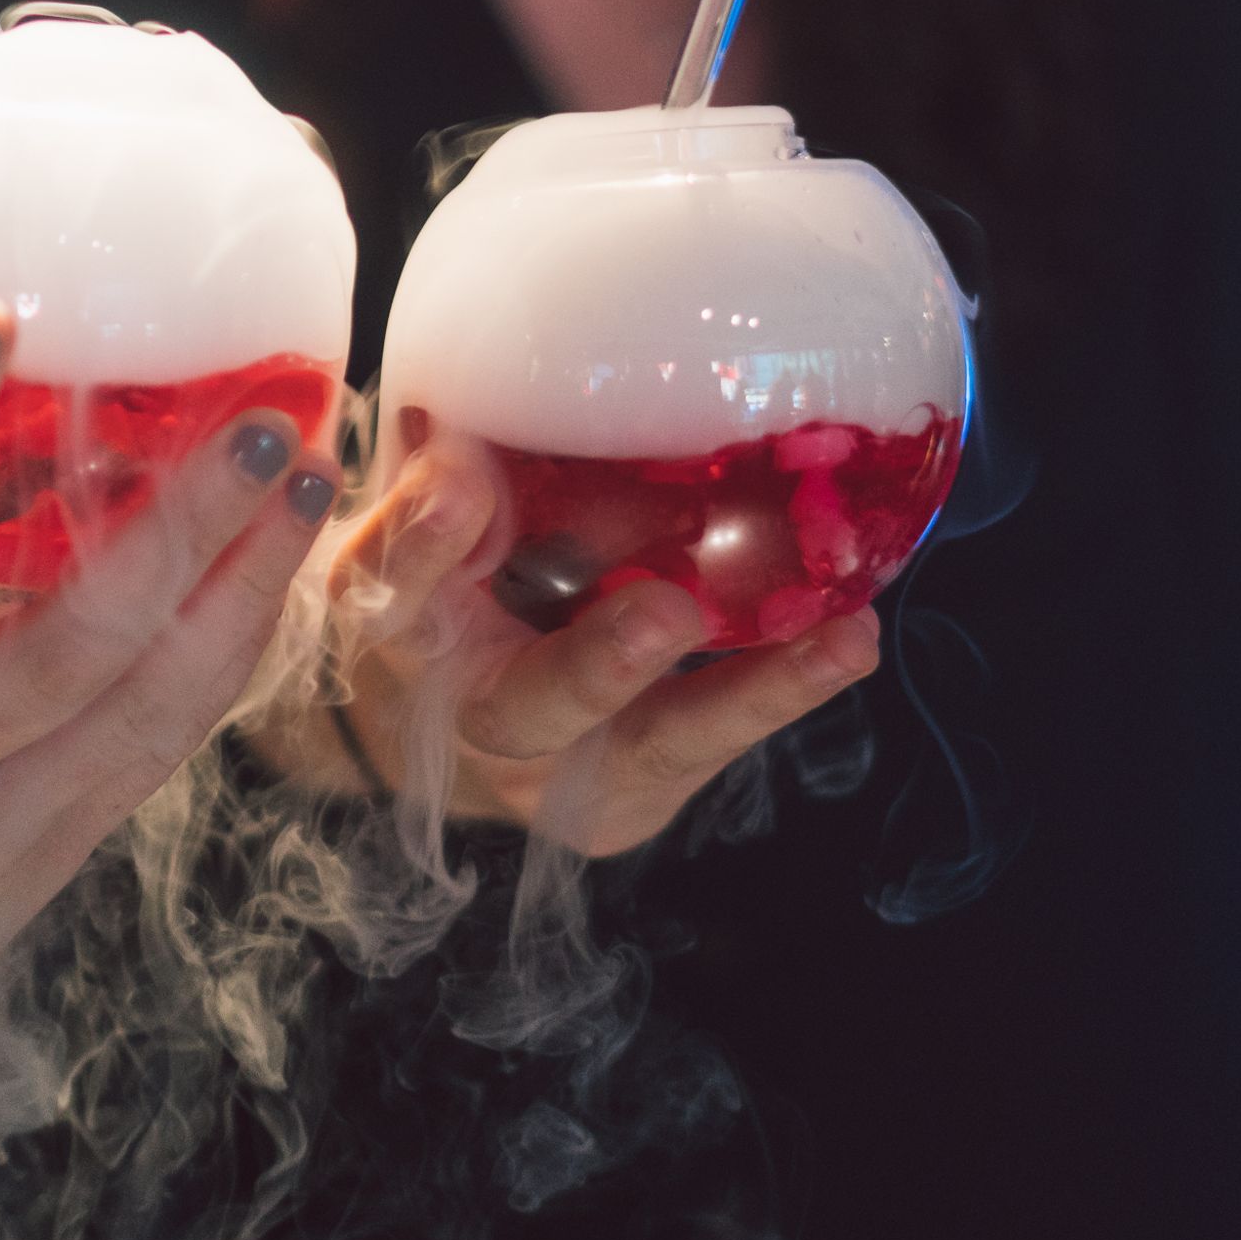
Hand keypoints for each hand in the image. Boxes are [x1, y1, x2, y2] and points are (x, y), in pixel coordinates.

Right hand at [281, 408, 878, 858]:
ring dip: (750, 695)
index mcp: (398, 633)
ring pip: (656, 744)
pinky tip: (845, 639)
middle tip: (665, 612)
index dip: (426, 539)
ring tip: (840, 642)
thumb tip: (472, 444)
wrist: (428, 730)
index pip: (395, 586)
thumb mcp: (415, 529)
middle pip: (533, 706)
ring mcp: (560, 776)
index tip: (459, 481)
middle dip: (600, 664)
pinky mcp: (633, 795)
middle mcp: (475, 723)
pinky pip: (706, 744)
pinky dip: (777, 689)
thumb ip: (444, 491)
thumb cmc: (436, 594)